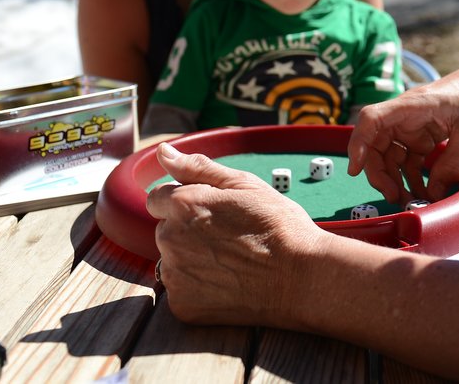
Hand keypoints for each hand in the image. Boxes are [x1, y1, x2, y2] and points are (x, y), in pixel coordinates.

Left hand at [145, 142, 320, 326]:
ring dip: (193, 259)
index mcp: (183, 204)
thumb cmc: (278, 225)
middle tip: (230, 237)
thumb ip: (196, 167)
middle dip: (189, 230)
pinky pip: (182, 291)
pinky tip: (228, 282)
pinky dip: (199, 288)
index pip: (157, 199)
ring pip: (174, 261)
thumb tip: (162, 152)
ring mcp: (175, 276)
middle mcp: (170, 239)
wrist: (301, 277)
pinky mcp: (182, 306)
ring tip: (232, 261)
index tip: (213, 213)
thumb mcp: (244, 184)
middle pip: (167, 230)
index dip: (185, 202)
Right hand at [348, 65, 458, 201]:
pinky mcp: (420, 137)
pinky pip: (407, 160)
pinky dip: (411, 178)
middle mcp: (405, 116)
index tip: (355, 170)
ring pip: (389, 156)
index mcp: (412, 105)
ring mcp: (411, 127)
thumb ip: (451, 164)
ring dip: (395, 180)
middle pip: (376, 144)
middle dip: (379, 173)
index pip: (372, 119)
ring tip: (410, 201)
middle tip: (393, 197)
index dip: (358, 143)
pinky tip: (422, 193)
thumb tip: (433, 195)